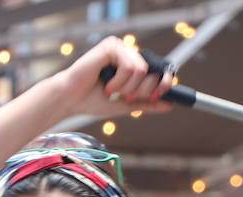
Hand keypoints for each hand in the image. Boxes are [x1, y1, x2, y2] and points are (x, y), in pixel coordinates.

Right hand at [57, 37, 172, 118]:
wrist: (72, 101)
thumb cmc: (94, 100)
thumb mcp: (127, 105)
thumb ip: (147, 103)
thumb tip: (170, 104)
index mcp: (133, 64)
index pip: (158, 69)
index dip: (163, 83)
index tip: (158, 95)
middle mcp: (128, 53)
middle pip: (152, 71)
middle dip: (140, 91)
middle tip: (123, 96)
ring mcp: (120, 48)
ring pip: (141, 69)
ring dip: (127, 88)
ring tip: (111, 90)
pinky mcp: (111, 46)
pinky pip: (129, 65)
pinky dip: (120, 81)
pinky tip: (107, 83)